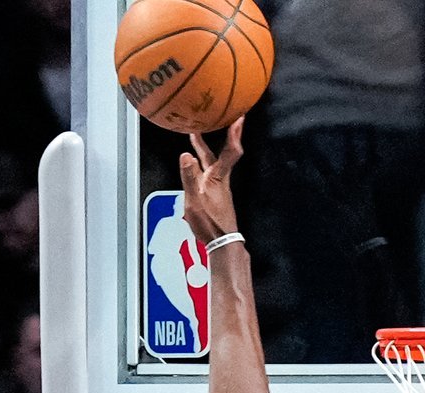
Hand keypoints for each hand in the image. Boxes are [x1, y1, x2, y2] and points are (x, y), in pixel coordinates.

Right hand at [178, 117, 243, 244]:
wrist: (221, 242)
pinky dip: (203, 163)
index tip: (239, 118)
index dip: (234, 134)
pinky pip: (209, 173)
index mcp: (218, 178)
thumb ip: (189, 177)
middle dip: (212, 136)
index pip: (230, 152)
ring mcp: (219, 188)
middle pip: (218, 154)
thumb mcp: (194, 200)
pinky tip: (196, 165)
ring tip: (195, 138)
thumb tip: (186, 155)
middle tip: (209, 119)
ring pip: (213, 163)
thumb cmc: (209, 223)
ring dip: (204, 150)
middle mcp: (220, 180)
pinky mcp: (215, 196)